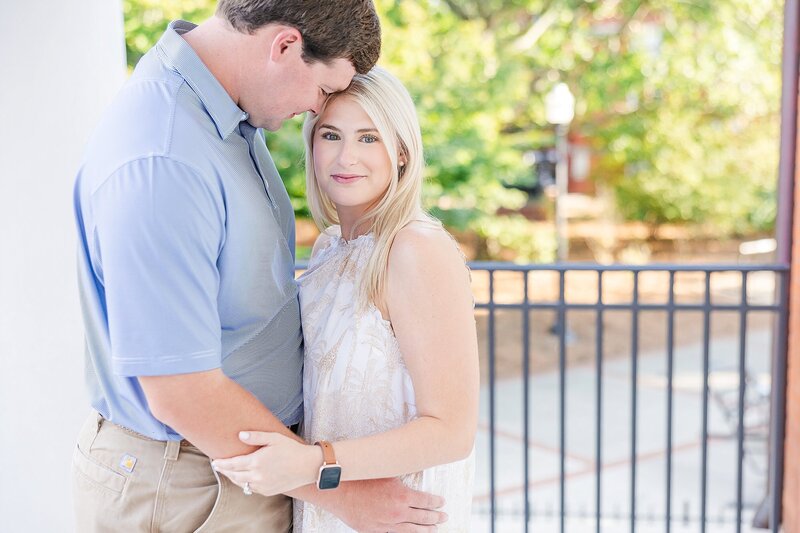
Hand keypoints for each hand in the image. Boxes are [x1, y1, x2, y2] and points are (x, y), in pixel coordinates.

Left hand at [212, 431, 319, 495]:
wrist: (307, 466)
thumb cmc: (291, 449)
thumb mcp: (274, 438)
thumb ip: (256, 436)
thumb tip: (240, 435)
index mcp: (256, 462)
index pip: (232, 464)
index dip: (222, 463)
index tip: (215, 461)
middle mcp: (257, 476)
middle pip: (234, 475)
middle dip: (224, 471)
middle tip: (218, 466)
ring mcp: (262, 485)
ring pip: (241, 484)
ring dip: (233, 478)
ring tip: (229, 472)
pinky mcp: (268, 491)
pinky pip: (251, 489)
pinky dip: (244, 484)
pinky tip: (244, 479)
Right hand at [323, 478, 446, 531]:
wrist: (339, 491)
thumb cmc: (361, 478)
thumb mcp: (387, 472)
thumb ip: (401, 479)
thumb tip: (411, 475)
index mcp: (402, 495)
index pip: (426, 501)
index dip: (436, 502)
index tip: (442, 502)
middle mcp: (398, 512)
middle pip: (423, 517)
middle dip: (436, 517)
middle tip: (444, 516)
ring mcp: (387, 524)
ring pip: (412, 529)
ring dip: (425, 529)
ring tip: (434, 529)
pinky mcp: (376, 530)